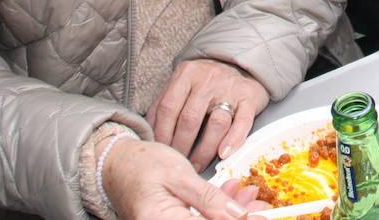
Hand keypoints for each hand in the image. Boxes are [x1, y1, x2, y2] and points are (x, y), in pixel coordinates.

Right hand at [102, 137, 270, 218]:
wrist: (116, 163)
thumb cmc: (140, 165)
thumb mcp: (178, 175)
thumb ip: (208, 199)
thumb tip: (238, 216)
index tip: (262, 217)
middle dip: (238, 219)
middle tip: (261, 206)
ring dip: (231, 214)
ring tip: (250, 195)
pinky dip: (217, 210)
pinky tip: (231, 196)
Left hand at [147, 58, 269, 170]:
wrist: (238, 64)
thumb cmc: (204, 82)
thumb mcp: (180, 84)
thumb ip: (164, 104)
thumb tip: (147, 134)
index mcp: (186, 74)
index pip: (168, 107)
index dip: (162, 133)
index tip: (161, 152)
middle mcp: (208, 79)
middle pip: (190, 118)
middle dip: (181, 146)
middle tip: (178, 164)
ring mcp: (230, 87)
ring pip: (217, 122)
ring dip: (204, 149)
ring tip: (196, 165)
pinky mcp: (249, 96)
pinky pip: (242, 121)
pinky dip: (233, 139)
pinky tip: (224, 154)